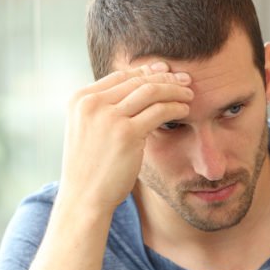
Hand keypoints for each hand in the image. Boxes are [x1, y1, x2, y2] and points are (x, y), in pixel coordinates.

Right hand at [58, 61, 192, 211]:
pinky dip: (175, 107)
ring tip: (189, 93)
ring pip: (150, 91)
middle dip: (164, 77)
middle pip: (136, 80)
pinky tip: (185, 109)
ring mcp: (108, 117)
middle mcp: (92, 103)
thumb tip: (134, 91)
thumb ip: (104, 110)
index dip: (145, 72)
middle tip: (184, 80)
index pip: (120, 75)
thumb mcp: (89, 131)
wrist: (84, 198)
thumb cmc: (90, 168)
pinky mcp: (126, 133)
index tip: (165, 73)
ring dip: (173, 89)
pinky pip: (158, 111)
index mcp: (80, 99)